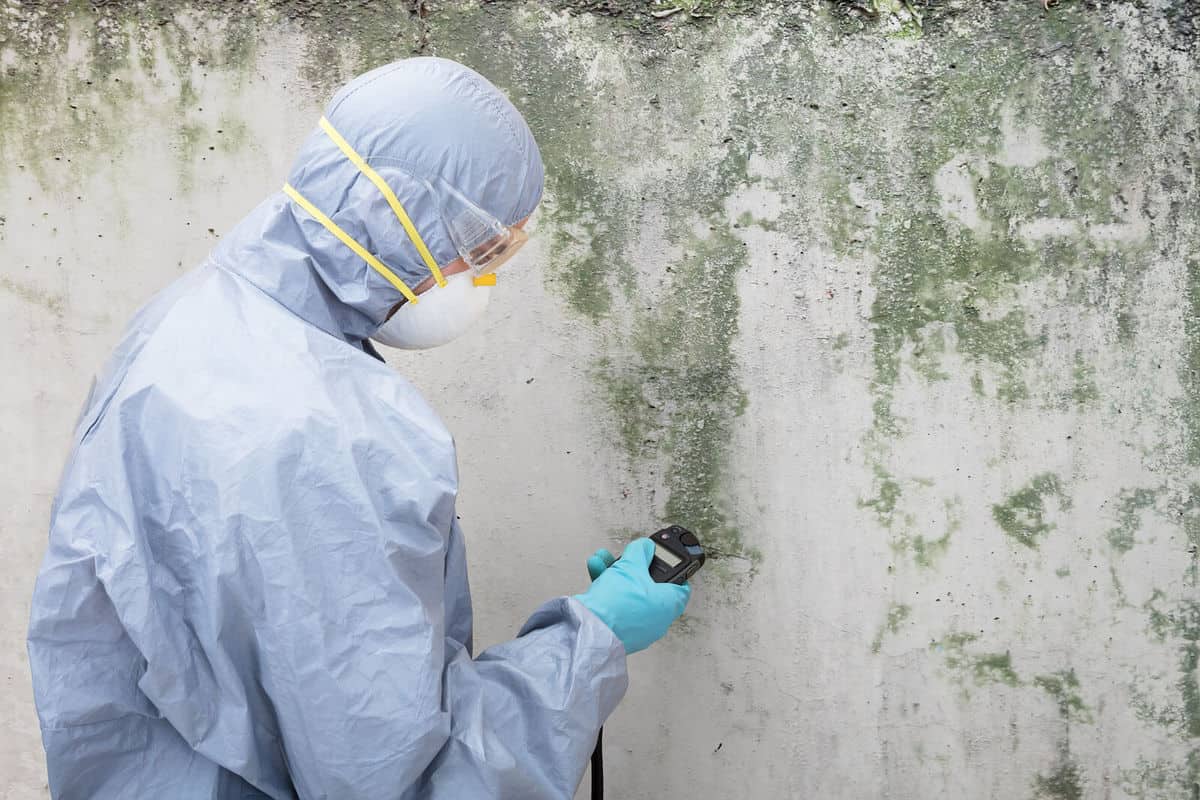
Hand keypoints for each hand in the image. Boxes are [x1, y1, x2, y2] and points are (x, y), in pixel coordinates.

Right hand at [574, 538, 690, 653]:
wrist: (592, 629)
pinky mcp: (620, 632)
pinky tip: (596, 571)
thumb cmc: (618, 602)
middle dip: (633, 567)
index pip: (681, 586)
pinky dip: (608, 590)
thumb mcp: (631, 564)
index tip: (664, 560)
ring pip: (630, 594)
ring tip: (604, 559)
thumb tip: (645, 547)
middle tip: (627, 558)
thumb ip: (641, 551)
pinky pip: (617, 606)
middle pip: (649, 586)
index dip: (674, 569)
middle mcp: (657, 620)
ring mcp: (638, 628)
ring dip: (616, 574)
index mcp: (669, 604)